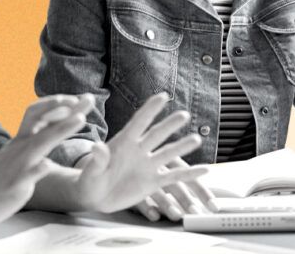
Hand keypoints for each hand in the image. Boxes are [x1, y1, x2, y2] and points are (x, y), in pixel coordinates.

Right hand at [0, 94, 94, 228]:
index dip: (58, 103)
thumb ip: (32, 142)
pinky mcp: (15, 184)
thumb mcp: (16, 155)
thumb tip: (49, 128)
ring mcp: (18, 165)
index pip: (38, 112)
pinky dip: (38, 168)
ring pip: (40, 142)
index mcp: (21, 140)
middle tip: (90, 99)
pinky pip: (28, 174)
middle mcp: (20, 147)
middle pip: (44, 120)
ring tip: (80, 119)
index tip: (79, 98)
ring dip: (60, 129)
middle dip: (68, 108)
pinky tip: (47, 165)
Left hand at [73, 93, 208, 214]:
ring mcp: (147, 165)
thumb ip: (97, 160)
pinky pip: (174, 177)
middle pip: (157, 134)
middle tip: (184, 114)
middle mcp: (138, 150)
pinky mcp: (153, 182)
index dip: (150, 109)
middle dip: (170, 125)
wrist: (94, 198)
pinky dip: (189, 174)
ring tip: (197, 139)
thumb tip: (97, 147)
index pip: (139, 122)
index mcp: (123, 142)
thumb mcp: (91, 171)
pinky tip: (205, 169)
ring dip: (182, 146)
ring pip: (168, 153)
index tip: (163, 96)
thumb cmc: (89, 180)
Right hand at [131, 158, 217, 221]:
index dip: (203, 192)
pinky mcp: (128, 186)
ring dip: (167, 204)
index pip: (191, 179)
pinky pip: (138, 198)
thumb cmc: (146, 169)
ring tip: (176, 215)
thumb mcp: (165, 172)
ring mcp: (142, 176)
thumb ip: (181, 184)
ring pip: (157, 191)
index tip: (214, 206)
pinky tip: (154, 215)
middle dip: (186, 199)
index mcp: (172, 163)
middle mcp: (158, 168)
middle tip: (195, 212)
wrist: (118, 161)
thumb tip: (200, 201)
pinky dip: (147, 207)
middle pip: (175, 184)